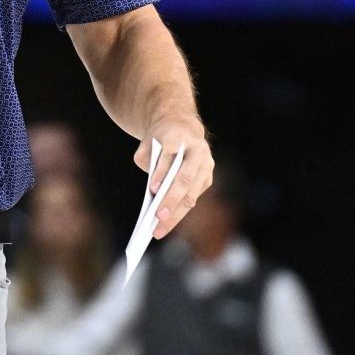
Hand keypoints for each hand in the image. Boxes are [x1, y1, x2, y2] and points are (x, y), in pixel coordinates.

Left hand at [133, 121, 213, 238]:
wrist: (180, 125)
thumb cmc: (159, 139)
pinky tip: (166, 223)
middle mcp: (197, 151)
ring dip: (176, 213)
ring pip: (192, 193)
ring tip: (159, 229)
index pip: (171, 157)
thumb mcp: (147, 144)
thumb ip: (148, 162)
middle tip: (157, 216)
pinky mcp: (207, 176)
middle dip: (171, 199)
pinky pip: (194, 197)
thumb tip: (154, 192)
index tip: (152, 189)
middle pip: (185, 178)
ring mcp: (206, 164)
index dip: (162, 173)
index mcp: (179, 136)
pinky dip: (180, 211)